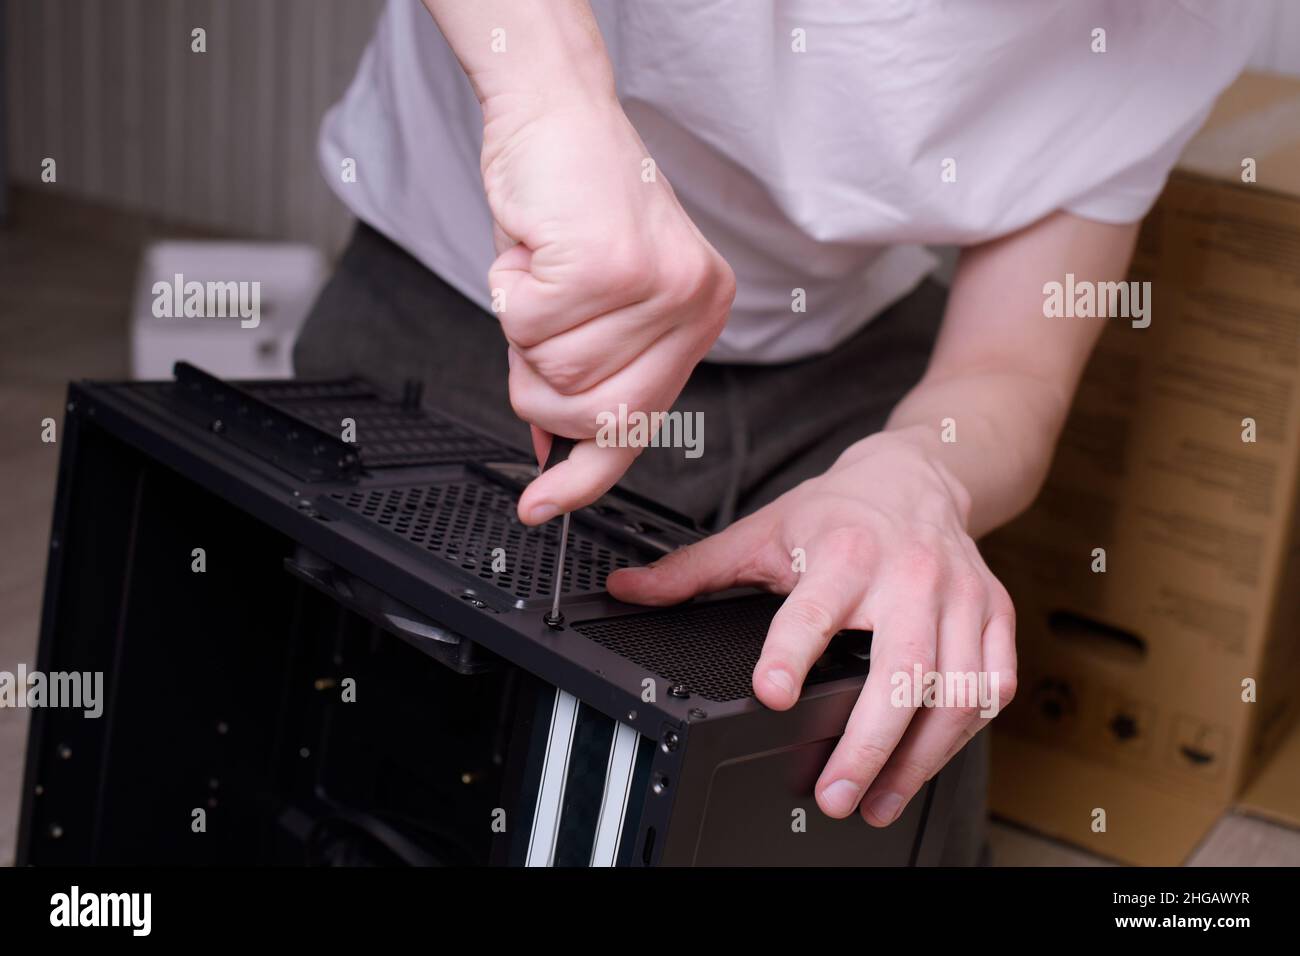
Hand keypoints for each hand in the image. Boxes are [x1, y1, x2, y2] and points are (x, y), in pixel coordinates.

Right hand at [479, 89, 734, 521]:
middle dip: (538, 384)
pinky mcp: (610, 266)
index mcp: (698, 315)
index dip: (587, 476)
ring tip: (540, 270)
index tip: (545, 505)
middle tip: (534, 322)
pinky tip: (532, 250)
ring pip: (555, 371)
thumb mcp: (594, 299)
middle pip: (593, 414)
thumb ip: (587, 373)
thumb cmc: (572, 198)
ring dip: (522, 328)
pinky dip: (508, 291)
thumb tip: (553, 447)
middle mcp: (691, 304)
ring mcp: (655, 287)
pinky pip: (527, 326)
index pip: (642, 426)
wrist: (555, 110)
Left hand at [606, 427, 1016, 825]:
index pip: (816, 608)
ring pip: (954, 691)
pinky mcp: (996, 614)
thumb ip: (695, 570)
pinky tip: (927, 760)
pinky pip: (992, 686)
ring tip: (877, 802)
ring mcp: (961, 595)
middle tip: (834, 796)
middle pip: (902, 669)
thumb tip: (626, 590)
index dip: (793, 651)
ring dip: (917, 758)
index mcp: (844, 551)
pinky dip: (964, 733)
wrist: (917, 474)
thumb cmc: (837, 511)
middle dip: (868, 743)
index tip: (772, 693)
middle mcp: (909, 573)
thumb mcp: (762, 531)